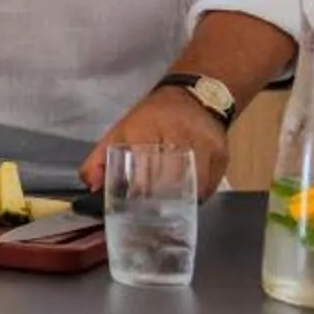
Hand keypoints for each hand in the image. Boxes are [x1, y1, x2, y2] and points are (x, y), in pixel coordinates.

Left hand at [83, 87, 229, 199]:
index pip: (142, 167)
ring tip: (168, 213)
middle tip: (150, 216)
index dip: (138, 190)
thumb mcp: (120, 130)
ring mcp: (203, 146)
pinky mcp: (221, 155)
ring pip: (192, 186)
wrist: (194, 97)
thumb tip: (92, 188)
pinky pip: (209, 185)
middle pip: (169, 180)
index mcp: (146, 129)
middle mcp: (178, 136)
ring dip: (180, 202)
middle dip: (159, 201)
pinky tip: (186, 201)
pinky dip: (197, 196)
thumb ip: (100, 159)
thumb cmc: (151, 117)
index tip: (133, 206)